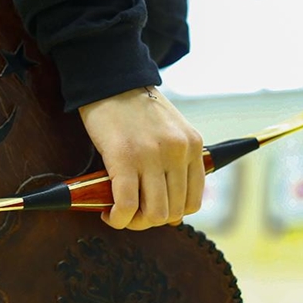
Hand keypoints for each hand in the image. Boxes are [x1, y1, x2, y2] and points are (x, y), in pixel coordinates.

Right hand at [78, 86, 204, 230]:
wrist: (110, 80)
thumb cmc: (134, 107)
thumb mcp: (170, 129)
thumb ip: (175, 159)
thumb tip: (166, 201)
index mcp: (193, 146)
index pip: (193, 201)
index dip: (171, 214)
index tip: (151, 210)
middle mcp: (177, 152)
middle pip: (173, 212)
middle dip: (149, 221)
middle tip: (131, 214)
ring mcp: (152, 156)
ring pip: (153, 214)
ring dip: (134, 222)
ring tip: (119, 213)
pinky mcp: (124, 158)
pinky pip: (127, 205)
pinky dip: (118, 218)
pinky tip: (109, 213)